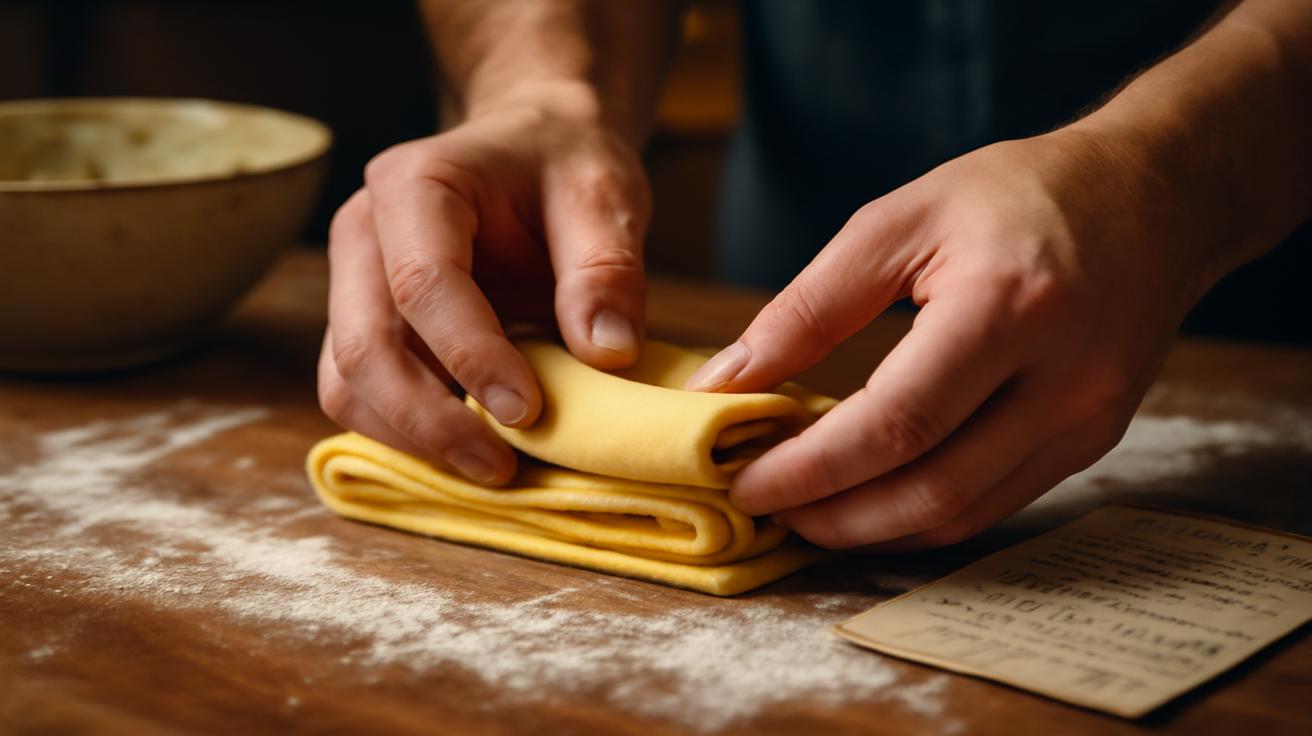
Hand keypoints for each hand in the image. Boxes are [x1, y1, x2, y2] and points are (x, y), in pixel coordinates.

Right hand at [318, 89, 650, 483]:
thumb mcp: (604, 196)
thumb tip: (608, 355)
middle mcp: (364, 232)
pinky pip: (359, 393)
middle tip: (502, 467)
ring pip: (346, 381)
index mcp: (416, 185)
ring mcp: (353, 282)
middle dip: (428, 420)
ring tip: (490, 467)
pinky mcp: (362, 323)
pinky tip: (468, 448)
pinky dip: (405, 434)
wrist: (536, 148)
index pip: (422, 282)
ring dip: (410, 438)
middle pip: (363, 344)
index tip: (528, 411)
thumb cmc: (565, 166)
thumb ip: (607, 269)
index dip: (471, 356)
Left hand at [686, 129, 1219, 549]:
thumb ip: (808, 306)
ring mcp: (1086, 419)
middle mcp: (1061, 378)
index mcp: (1006, 307)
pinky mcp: (1091, 441)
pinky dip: (923, 514)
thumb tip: (727, 380)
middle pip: (931, 489)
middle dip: (834, 515)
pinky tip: (872, 499)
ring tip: (806, 510)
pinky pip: (995, 504)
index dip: (811, 468)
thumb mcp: (899, 220)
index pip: (895, 423)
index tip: (745, 482)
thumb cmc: (1019, 194)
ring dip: (873, 528)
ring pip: (963, 514)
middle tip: (767, 507)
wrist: (1154, 199)